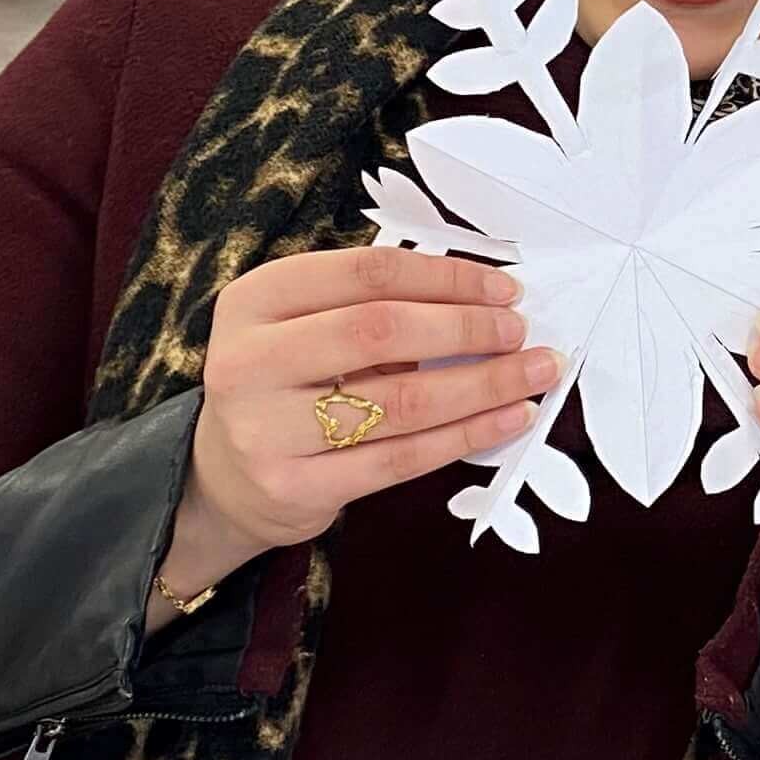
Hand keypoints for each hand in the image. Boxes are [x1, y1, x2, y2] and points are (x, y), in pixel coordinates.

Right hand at [165, 249, 558, 613]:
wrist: (225, 478)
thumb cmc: (287, 385)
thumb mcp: (303, 326)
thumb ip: (372, 306)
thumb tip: (485, 297)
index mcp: (255, 300)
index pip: (366, 273)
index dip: (445, 277)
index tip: (503, 287)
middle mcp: (250, 361)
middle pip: (382, 331)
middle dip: (467, 329)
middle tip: (521, 332)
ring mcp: (267, 429)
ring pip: (400, 400)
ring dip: (483, 385)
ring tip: (535, 374)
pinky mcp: (295, 487)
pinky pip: (401, 457)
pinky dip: (466, 435)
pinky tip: (508, 418)